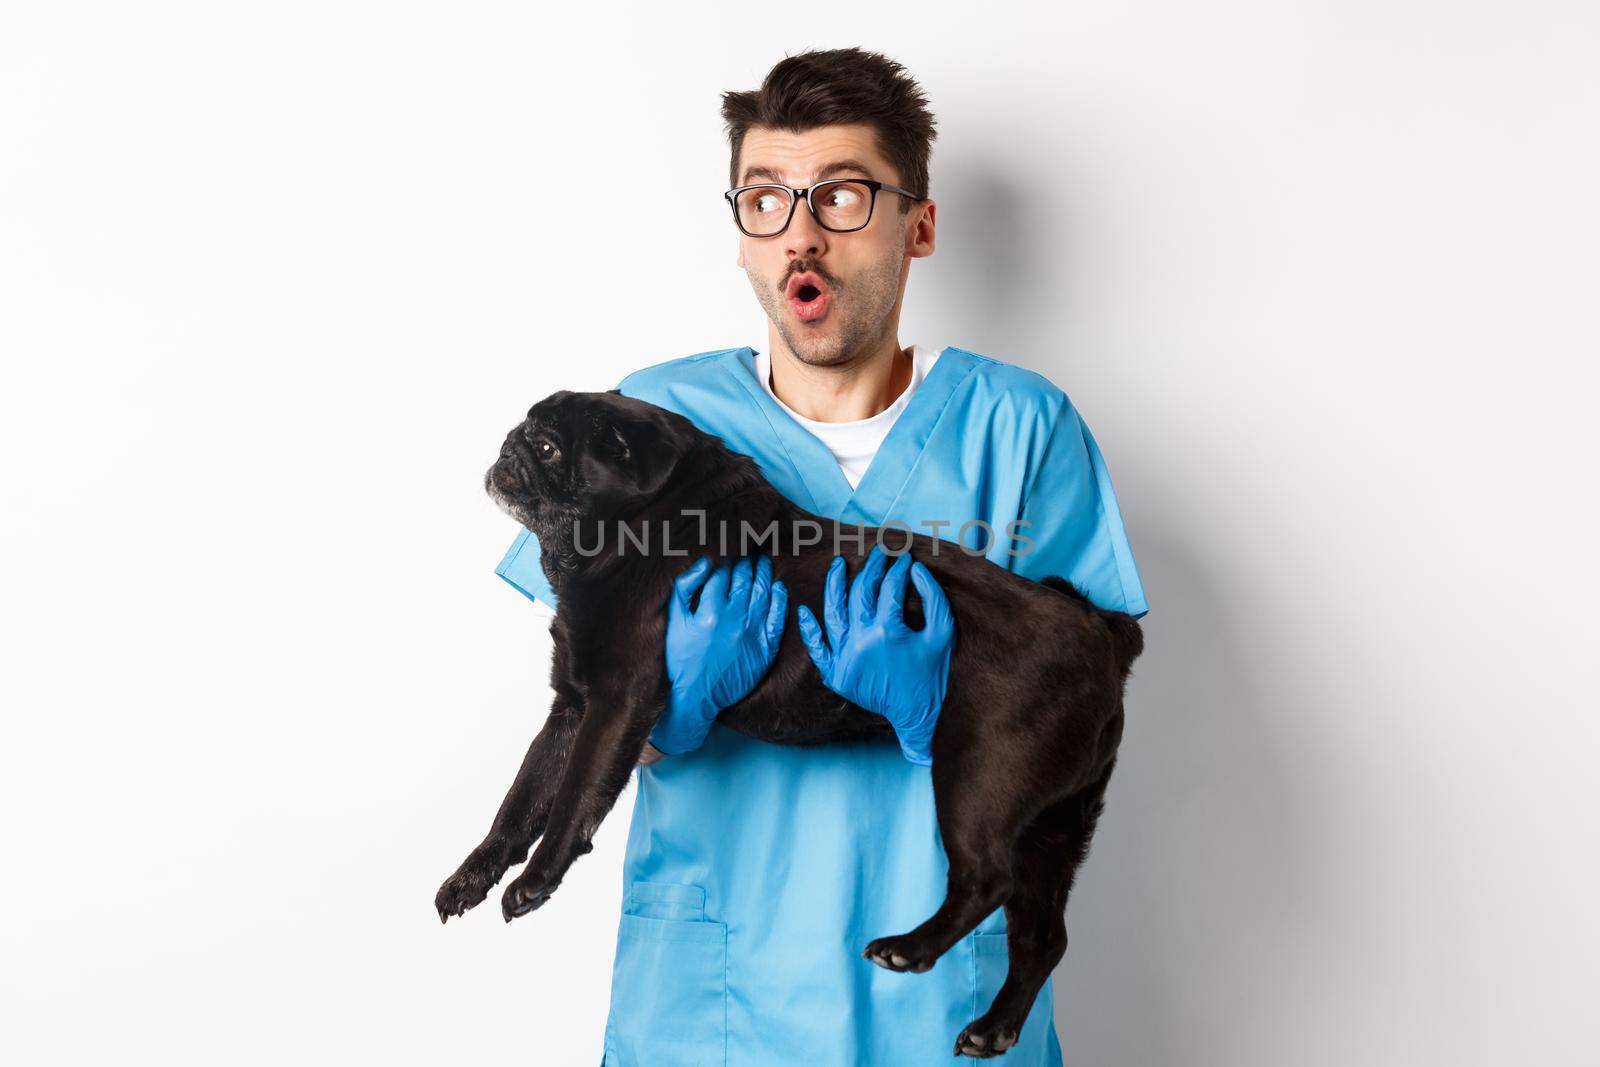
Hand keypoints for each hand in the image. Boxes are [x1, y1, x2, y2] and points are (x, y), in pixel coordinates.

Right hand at [651, 554, 788, 755]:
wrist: (697, 697)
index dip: (726, 560)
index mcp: (710, 612)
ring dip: (763, 574)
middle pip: (745, 581)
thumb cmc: (681, 658)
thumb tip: (703, 563)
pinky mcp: (765, 648)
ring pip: (763, 594)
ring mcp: (753, 634)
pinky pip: (778, 618)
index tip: (729, 551)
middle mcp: (734, 620)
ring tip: (763, 561)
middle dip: (746, 563)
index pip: (722, 576)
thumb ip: (684, 589)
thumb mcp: (674, 623)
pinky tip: (778, 587)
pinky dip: (780, 600)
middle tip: (749, 551)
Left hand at [795, 545, 954, 765]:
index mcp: (887, 631)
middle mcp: (861, 641)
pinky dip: (809, 630)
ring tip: (838, 564)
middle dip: (871, 568)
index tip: (905, 559)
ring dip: (834, 585)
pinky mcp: (836, 673)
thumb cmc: (932, 674)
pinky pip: (817, 648)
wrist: (918, 714)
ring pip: (833, 613)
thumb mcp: (942, 633)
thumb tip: (915, 569)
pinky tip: (804, 610)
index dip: (899, 569)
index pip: (890, 589)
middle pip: (860, 593)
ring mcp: (844, 657)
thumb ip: (933, 598)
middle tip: (879, 554)